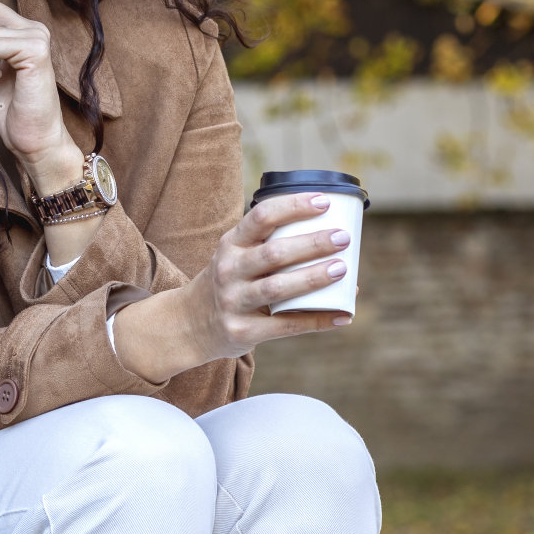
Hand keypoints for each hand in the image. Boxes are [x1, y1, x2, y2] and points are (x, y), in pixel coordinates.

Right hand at [113, 193, 352, 381]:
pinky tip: (343, 315)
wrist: (190, 323)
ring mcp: (234, 301)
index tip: (324, 202)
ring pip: (278, 287)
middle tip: (343, 237)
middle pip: (274, 253)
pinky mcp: (243, 331)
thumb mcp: (236, 256)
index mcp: (230, 244)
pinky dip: (318, 320)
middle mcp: (229, 270)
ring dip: (314, 277)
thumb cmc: (230, 282)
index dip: (294, 206)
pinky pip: (286, 326)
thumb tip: (336, 248)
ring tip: (343, 269)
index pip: (261, 217)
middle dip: (312, 243)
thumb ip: (272, 246)